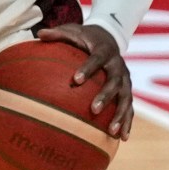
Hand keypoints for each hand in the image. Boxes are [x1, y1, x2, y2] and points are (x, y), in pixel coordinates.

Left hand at [33, 21, 134, 138]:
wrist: (109, 38)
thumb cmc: (85, 37)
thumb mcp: (73, 31)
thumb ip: (58, 33)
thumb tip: (39, 34)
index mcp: (104, 51)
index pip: (97, 59)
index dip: (88, 68)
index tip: (75, 79)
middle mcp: (118, 65)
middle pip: (114, 81)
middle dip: (106, 96)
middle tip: (94, 109)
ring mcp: (125, 79)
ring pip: (126, 98)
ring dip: (120, 115)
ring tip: (111, 131)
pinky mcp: (127, 90)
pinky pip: (129, 108)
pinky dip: (127, 122)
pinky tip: (122, 138)